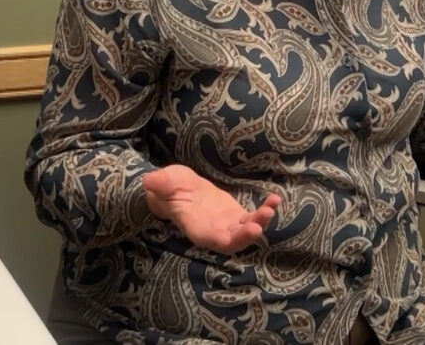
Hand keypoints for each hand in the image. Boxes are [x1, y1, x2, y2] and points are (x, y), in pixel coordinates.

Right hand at [143, 164, 281, 253]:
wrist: (179, 189)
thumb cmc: (168, 187)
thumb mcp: (163, 181)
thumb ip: (160, 183)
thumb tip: (149, 181)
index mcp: (193, 225)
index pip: (207, 238)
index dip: (221, 240)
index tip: (231, 238)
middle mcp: (212, 231)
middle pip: (231, 242)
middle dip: (245, 236)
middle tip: (258, 225)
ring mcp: (226, 226)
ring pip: (245, 232)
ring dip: (259, 223)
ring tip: (271, 207)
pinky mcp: (236, 217)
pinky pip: (252, 218)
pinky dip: (264, 212)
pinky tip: (275, 199)